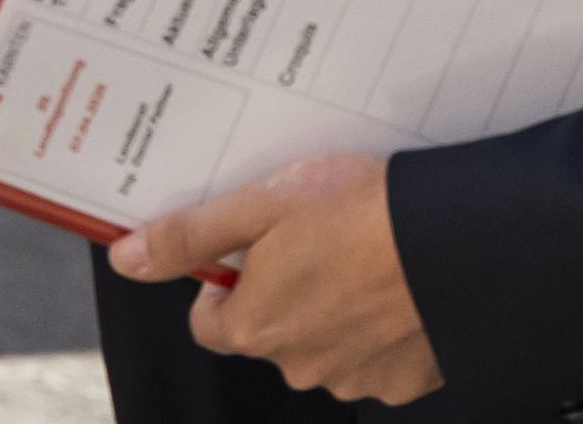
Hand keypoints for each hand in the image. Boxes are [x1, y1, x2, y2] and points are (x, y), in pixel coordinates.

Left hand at [110, 153, 440, 403]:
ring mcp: (353, 377)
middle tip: (315, 235)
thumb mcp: (261, 204)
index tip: (252, 246)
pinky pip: (375, 355)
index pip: (210, 321)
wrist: (455, 239)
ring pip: (324, 343)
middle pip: (269, 331)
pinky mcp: (402, 379)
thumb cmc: (357, 211)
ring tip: (361, 252)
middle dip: (284, 289)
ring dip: (333, 307)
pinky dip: (379, 326)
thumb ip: (190, 236)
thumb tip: (127, 258)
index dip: (225, 279)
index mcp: (256, 326)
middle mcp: (298, 365)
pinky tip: (395, 283)